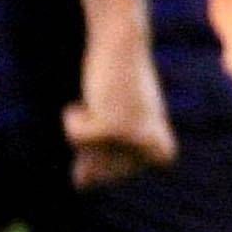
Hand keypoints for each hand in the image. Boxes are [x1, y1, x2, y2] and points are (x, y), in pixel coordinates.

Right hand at [67, 26, 174, 187]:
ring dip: (80, 132)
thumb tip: (81, 186)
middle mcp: (152, 147)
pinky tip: (81, 105)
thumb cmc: (117, 84)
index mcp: (160, 147)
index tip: (112, 128)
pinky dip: (72, 121)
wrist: (123, 45)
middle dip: (90, 146)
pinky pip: (76, 138)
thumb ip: (101, 155)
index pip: (125, 174)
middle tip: (96, 116)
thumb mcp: (113, 124)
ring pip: (87, 157)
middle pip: (103, 172)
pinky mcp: (114, 127)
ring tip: (91, 108)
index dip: (109, 157)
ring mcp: (134, 138)